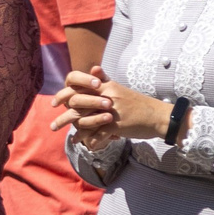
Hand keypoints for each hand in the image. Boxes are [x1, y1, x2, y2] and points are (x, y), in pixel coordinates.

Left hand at [50, 68, 173, 143]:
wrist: (160, 116)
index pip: (78, 86)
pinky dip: (90, 141)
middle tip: (53, 126)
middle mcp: (106, 96)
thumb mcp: (121, 90)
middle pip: (76, 104)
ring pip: (84, 120)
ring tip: (70, 139)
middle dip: (63, 117)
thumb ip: (105, 82)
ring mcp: (110, 111)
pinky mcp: (116, 124)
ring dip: (75, 132)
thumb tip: (93, 69)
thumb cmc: (140, 105)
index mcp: (107, 86)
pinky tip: (85, 145)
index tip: (55, 103)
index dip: (64, 94)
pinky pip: (96, 134)